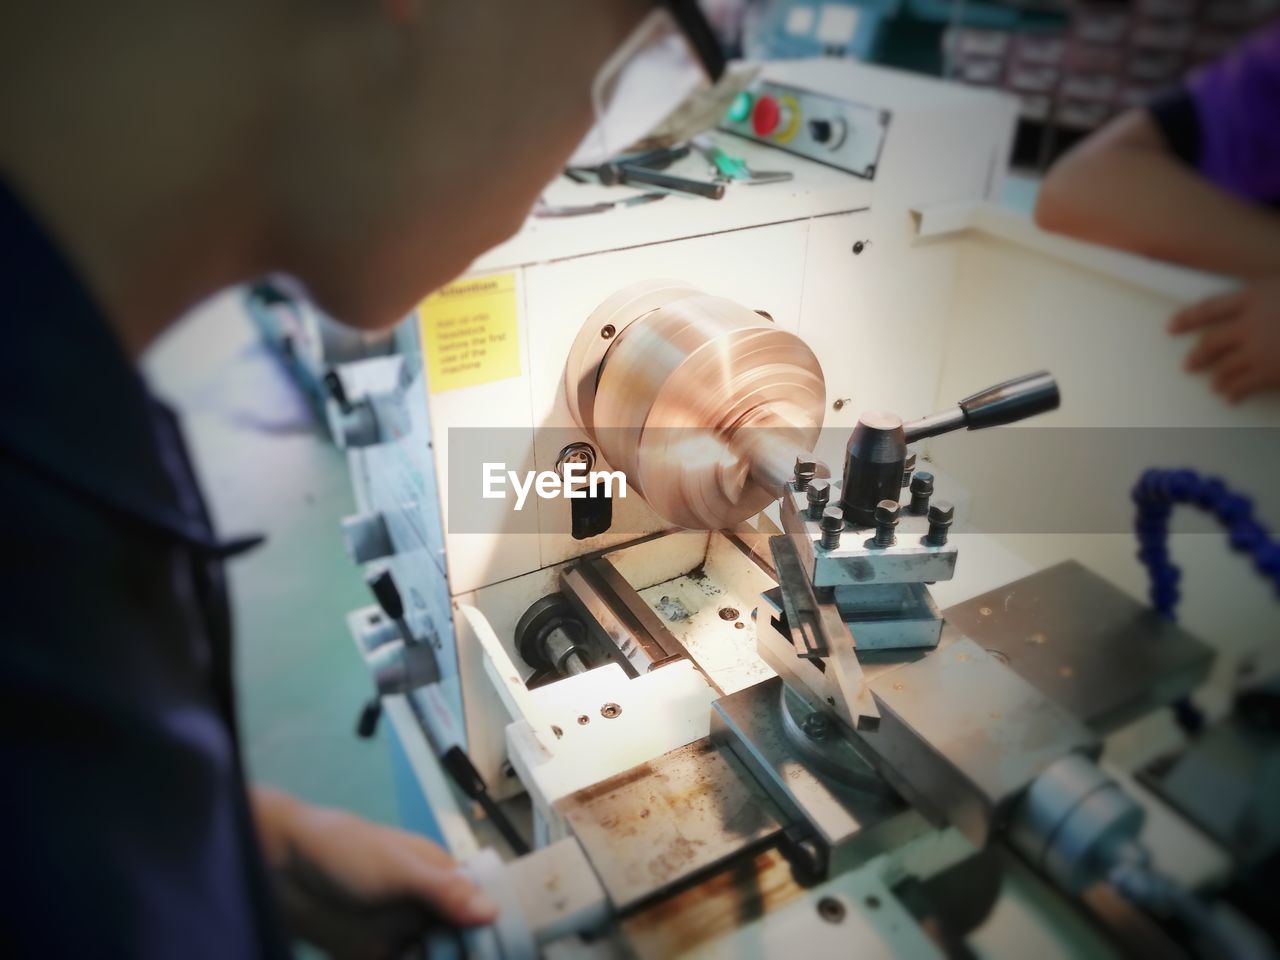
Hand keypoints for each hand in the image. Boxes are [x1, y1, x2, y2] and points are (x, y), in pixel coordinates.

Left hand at [251, 787, 495, 959]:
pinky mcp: (369, 955)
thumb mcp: (399, 870)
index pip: (477, 915)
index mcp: (440, 880)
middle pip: (456, 946)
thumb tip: (493, 913)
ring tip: (404, 957)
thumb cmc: (347, 852)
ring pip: (428, 956)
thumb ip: (443, 892)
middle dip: (459, 957)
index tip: (489, 958)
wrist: (280, 864)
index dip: (487, 942)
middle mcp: (424, 910)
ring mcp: (397, 935)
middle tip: (438, 957)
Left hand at [1170, 278, 1279, 402]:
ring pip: (1224, 367)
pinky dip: (1233, 393)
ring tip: (1214, 385)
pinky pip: (1242, 385)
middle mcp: (1249, 322)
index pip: (1210, 307)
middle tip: (1188, 365)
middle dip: (1199, 355)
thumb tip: (1257, 308)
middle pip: (1211, 341)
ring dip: (1217, 377)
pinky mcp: (1268, 371)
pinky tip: (1230, 398)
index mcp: (1255, 295)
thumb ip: (1272, 300)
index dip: (1188, 318)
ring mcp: (1257, 348)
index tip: (1170, 327)